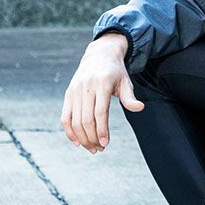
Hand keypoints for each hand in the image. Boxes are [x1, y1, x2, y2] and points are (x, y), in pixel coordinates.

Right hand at [61, 33, 143, 152]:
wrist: (99, 55)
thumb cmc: (116, 72)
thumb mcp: (126, 82)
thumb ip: (130, 97)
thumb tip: (139, 108)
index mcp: (102, 83)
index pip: (100, 112)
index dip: (102, 130)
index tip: (105, 143)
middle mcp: (86, 87)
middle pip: (86, 119)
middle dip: (92, 138)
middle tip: (100, 150)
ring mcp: (75, 91)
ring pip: (74, 121)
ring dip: (82, 138)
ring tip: (92, 148)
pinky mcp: (68, 95)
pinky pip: (65, 117)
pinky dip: (69, 131)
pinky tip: (77, 142)